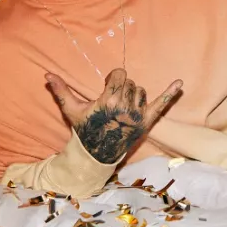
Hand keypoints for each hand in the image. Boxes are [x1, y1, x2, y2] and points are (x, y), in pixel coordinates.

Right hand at [44, 68, 182, 165]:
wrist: (97, 153)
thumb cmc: (84, 128)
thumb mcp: (71, 110)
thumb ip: (61, 90)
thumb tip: (47, 74)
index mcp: (108, 102)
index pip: (120, 75)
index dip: (114, 78)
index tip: (108, 85)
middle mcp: (124, 108)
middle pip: (130, 82)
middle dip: (121, 87)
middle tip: (113, 100)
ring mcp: (137, 116)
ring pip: (141, 91)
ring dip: (133, 94)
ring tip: (122, 105)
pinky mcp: (147, 122)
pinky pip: (161, 105)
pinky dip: (170, 93)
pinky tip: (180, 83)